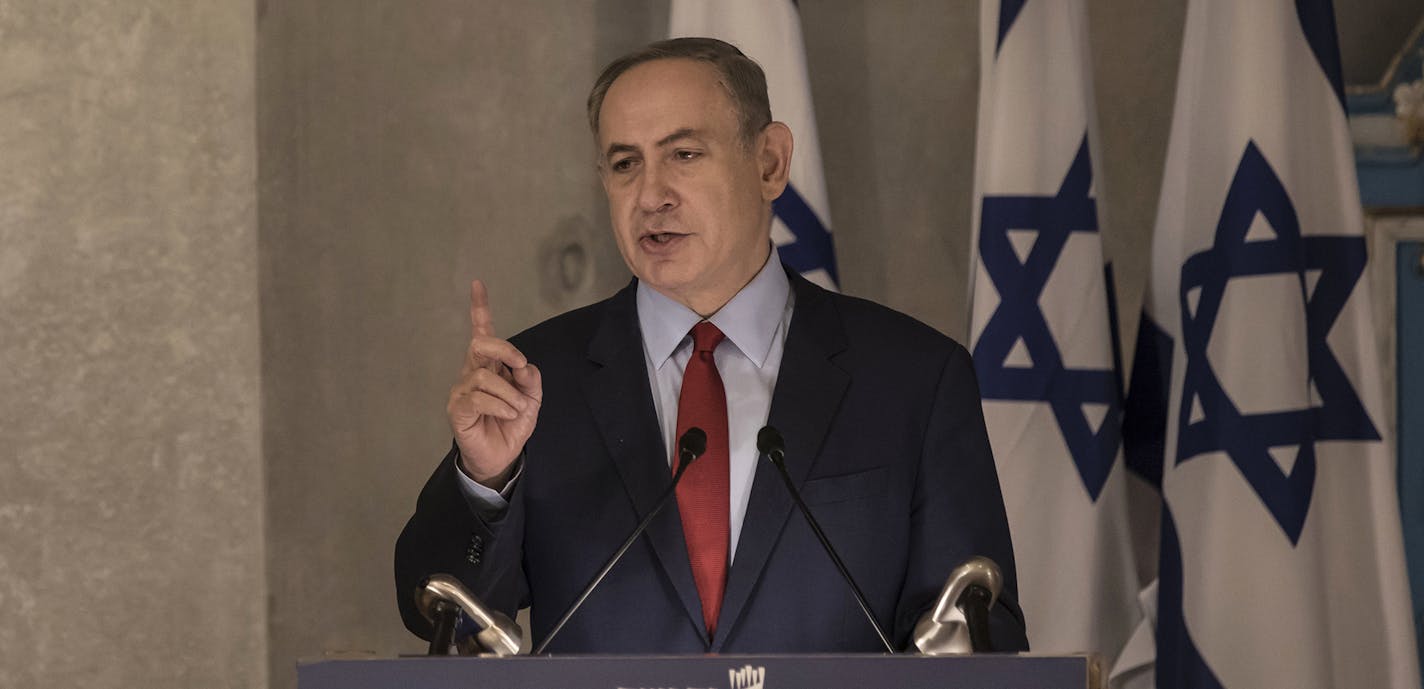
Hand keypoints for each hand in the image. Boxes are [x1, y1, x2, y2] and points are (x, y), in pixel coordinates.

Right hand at [447, 280, 541, 488]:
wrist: (501, 456)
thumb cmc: (511, 424)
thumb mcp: (531, 400)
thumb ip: (530, 379)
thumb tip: (524, 365)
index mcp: (490, 366)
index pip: (482, 332)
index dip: (480, 308)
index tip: (478, 284)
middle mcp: (472, 373)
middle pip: (480, 345)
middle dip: (504, 349)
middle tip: (520, 365)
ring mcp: (462, 391)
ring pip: (485, 377)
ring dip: (510, 393)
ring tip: (517, 409)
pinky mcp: (458, 409)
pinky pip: (479, 398)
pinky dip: (501, 405)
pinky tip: (509, 414)